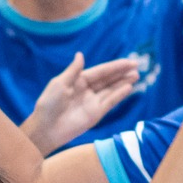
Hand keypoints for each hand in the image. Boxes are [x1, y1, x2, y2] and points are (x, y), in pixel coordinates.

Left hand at [22, 53, 143, 153]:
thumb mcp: (59, 83)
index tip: (128, 62)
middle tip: (137, 66)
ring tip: (136, 76)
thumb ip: (73, 70)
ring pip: (112, 90)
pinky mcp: (96, 114)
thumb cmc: (48, 104)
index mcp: (79, 80)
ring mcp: (93, 102)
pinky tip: (128, 88)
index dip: (115, 66)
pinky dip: (119, 95)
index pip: (101, 71)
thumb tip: (80, 54)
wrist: (46, 128)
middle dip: (122, 73)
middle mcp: (88, 90)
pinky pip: (110, 102)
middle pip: (108, 80)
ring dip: (123, 83)